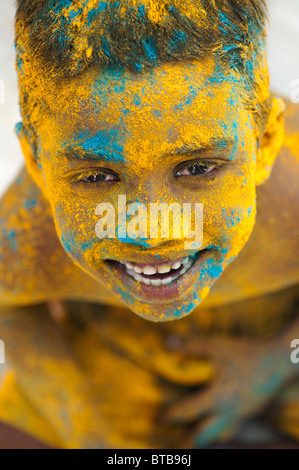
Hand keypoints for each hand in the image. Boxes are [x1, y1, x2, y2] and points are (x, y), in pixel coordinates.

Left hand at [162, 319, 298, 446]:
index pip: (187, 412)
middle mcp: (229, 412)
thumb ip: (191, 347)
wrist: (279, 360)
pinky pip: (234, 427)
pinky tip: (221, 423)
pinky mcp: (253, 410)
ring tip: (195, 437)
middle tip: (176, 440)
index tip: (159, 418)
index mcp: (217, 398)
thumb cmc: (246, 352)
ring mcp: (243, 414)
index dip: (170, 415)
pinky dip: (223, 429)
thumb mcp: (216, 345)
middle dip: (189, 439)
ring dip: (207, 436)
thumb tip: (168, 344)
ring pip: (222, 434)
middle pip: (205, 435)